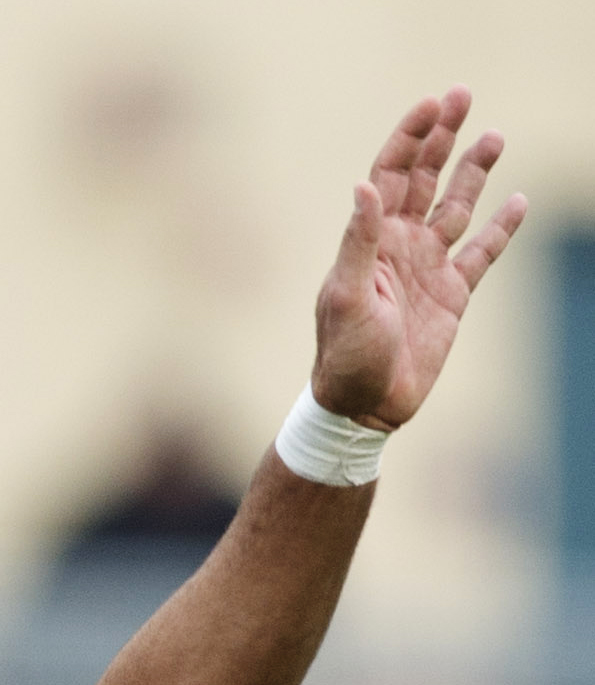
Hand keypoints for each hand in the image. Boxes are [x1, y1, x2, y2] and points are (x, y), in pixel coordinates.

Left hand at [309, 90, 523, 431]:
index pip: (389, 174)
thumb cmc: (345, 357)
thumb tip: (363, 186)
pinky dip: (501, 227)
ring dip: (474, 171)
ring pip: (458, 205)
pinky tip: (517, 200)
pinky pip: (483, 252)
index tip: (432, 105)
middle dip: (442, 137)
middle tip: (462, 95)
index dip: (409, 137)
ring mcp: (428, 267)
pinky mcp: (453, 294)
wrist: (363, 409)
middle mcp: (401, 246)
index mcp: (372, 241)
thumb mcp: (347, 298)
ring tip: (494, 136)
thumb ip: (358, 242)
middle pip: (424, 177)